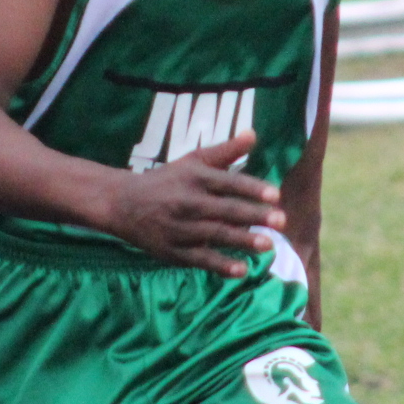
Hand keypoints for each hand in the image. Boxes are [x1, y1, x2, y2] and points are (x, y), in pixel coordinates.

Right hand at [102, 130, 284, 277]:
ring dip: (242, 241)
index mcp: (195, 177)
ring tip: (269, 245)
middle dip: (253, 215)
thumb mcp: (192, 160)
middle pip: (225, 209)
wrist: (121, 203)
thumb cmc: (166, 180)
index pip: (228, 183)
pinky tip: (241, 270)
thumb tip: (254, 134)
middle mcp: (187, 202)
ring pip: (215, 234)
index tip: (275, 196)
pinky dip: (219, 265)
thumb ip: (225, 151)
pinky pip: (199, 259)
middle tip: (281, 221)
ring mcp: (180, 228)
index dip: (252, 189)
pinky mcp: (173, 251)